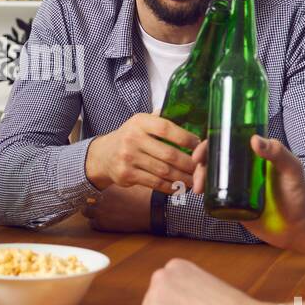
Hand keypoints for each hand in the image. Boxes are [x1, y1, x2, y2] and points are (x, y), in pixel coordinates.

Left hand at [82, 183, 151, 232]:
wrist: (152, 212)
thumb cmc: (145, 196)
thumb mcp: (133, 181)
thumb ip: (120, 179)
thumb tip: (116, 174)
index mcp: (106, 186)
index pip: (90, 184)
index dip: (92, 186)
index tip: (93, 187)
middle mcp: (100, 198)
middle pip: (85, 197)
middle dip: (89, 198)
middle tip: (95, 198)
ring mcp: (100, 212)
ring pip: (85, 211)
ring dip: (91, 210)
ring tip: (99, 209)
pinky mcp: (103, 225)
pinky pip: (91, 224)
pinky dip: (95, 222)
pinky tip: (104, 219)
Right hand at [84, 113, 198, 193]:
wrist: (104, 154)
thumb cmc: (130, 137)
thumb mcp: (141, 122)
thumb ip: (161, 119)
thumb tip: (190, 117)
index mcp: (139, 122)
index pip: (166, 128)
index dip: (185, 137)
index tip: (198, 144)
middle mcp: (132, 138)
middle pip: (168, 154)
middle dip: (188, 163)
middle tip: (200, 167)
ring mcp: (128, 158)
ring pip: (163, 171)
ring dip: (182, 177)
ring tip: (194, 180)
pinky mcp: (126, 175)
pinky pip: (154, 183)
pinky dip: (170, 187)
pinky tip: (179, 186)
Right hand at [192, 134, 304, 247]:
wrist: (298, 227)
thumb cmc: (298, 194)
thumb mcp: (292, 169)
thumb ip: (278, 153)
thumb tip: (254, 140)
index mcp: (253, 155)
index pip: (227, 142)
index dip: (210, 143)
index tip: (200, 152)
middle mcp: (242, 168)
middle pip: (214, 159)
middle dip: (199, 163)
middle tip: (197, 171)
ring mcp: (236, 186)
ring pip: (210, 176)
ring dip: (198, 178)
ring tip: (198, 188)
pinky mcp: (233, 204)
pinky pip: (214, 196)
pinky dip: (203, 193)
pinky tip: (199, 195)